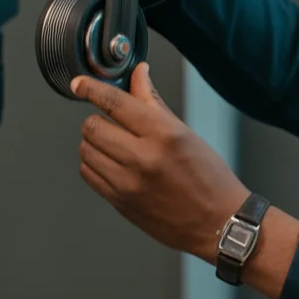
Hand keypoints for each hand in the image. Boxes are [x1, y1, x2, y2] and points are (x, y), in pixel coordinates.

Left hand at [72, 64, 247, 261]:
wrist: (218, 223)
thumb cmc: (210, 178)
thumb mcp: (187, 134)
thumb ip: (154, 103)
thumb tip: (138, 75)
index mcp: (164, 135)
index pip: (115, 103)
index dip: (91, 88)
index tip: (80, 83)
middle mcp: (144, 158)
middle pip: (92, 125)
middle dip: (99, 119)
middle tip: (113, 122)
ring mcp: (128, 183)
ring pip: (86, 149)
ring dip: (94, 142)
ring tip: (115, 145)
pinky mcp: (120, 202)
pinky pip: (88, 174)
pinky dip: (95, 164)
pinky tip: (114, 164)